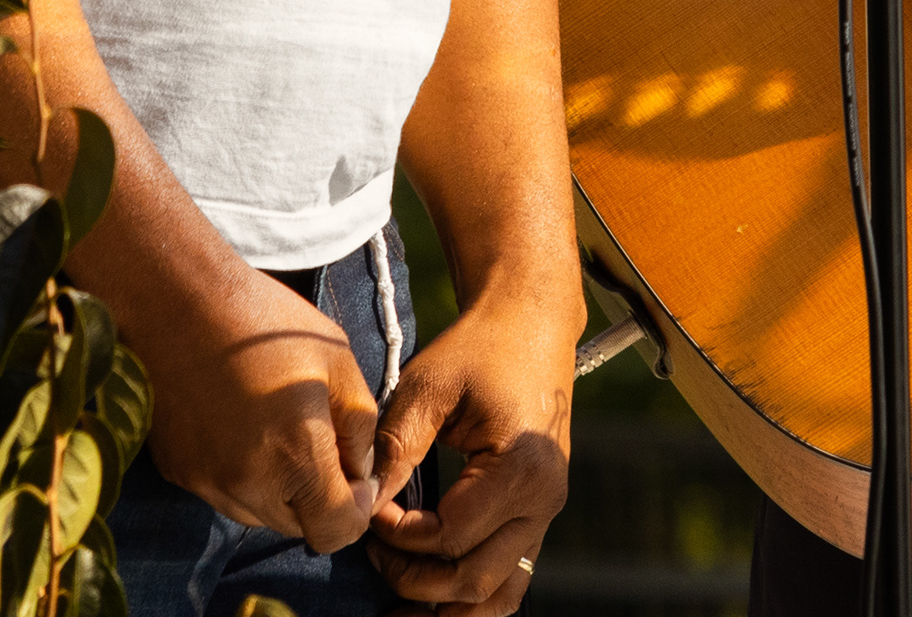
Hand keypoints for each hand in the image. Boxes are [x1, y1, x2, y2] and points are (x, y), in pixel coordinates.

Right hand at [110, 264, 384, 551]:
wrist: (177, 301)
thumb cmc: (265, 323)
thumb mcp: (339, 361)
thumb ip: (360, 428)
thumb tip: (361, 473)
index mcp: (295, 456)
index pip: (335, 532)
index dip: (354, 508)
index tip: (352, 470)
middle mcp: (247, 484)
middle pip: (298, 526)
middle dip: (317, 496)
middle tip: (316, 437)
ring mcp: (206, 483)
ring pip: (260, 513)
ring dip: (279, 488)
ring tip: (275, 424)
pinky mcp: (179, 472)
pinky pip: (224, 492)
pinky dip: (241, 473)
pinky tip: (240, 423)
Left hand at [364, 289, 575, 610]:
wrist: (531, 323)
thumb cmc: (480, 346)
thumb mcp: (429, 383)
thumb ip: (396, 445)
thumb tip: (365, 501)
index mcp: (521, 467)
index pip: (447, 536)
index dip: (397, 535)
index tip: (369, 508)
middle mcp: (543, 500)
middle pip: (472, 579)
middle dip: (413, 579)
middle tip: (374, 551)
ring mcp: (546, 513)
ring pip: (499, 595)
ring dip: (447, 609)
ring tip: (399, 608)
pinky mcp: (538, 515)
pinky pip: (511, 579)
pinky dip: (472, 598)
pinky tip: (432, 604)